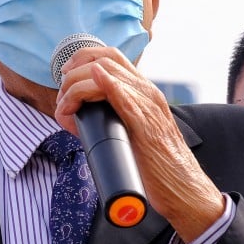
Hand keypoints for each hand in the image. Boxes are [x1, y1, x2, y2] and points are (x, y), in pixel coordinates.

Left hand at [54, 46, 222, 242]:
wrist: (182, 187)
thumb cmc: (154, 164)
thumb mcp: (128, 130)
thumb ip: (107, 117)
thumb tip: (75, 117)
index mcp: (142, 92)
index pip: (111, 57)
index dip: (82, 58)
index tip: (64, 75)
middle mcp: (147, 93)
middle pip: (105, 61)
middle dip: (73, 75)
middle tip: (62, 99)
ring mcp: (148, 108)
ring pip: (108, 75)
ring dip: (76, 88)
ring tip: (66, 109)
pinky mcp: (147, 127)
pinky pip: (127, 98)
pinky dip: (109, 85)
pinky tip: (96, 80)